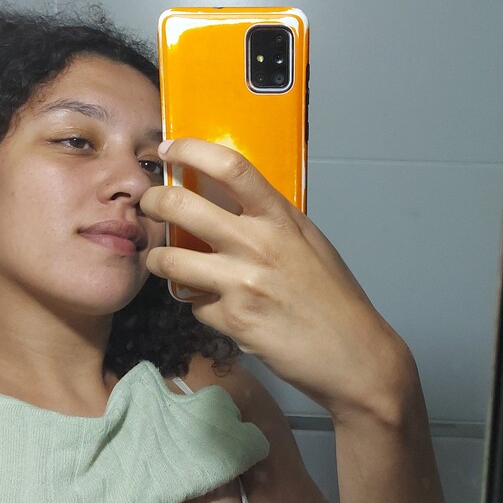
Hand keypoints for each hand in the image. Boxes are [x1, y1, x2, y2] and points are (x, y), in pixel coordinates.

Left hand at [139, 138, 409, 416]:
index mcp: (280, 218)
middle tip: (149, 205)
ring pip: (170, 260)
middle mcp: (258, 244)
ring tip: (162, 261)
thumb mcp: (309, 242)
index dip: (191, 150)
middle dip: (153, 202)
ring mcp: (242, 283)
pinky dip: (200, 305)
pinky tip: (216, 307)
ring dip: (158, 260)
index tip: (169, 148)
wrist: (353, 354)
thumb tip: (234, 201)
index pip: (230, 166)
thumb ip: (272, 220)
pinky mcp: (232, 320)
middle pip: (182, 206)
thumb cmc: (333, 298)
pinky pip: (195, 305)